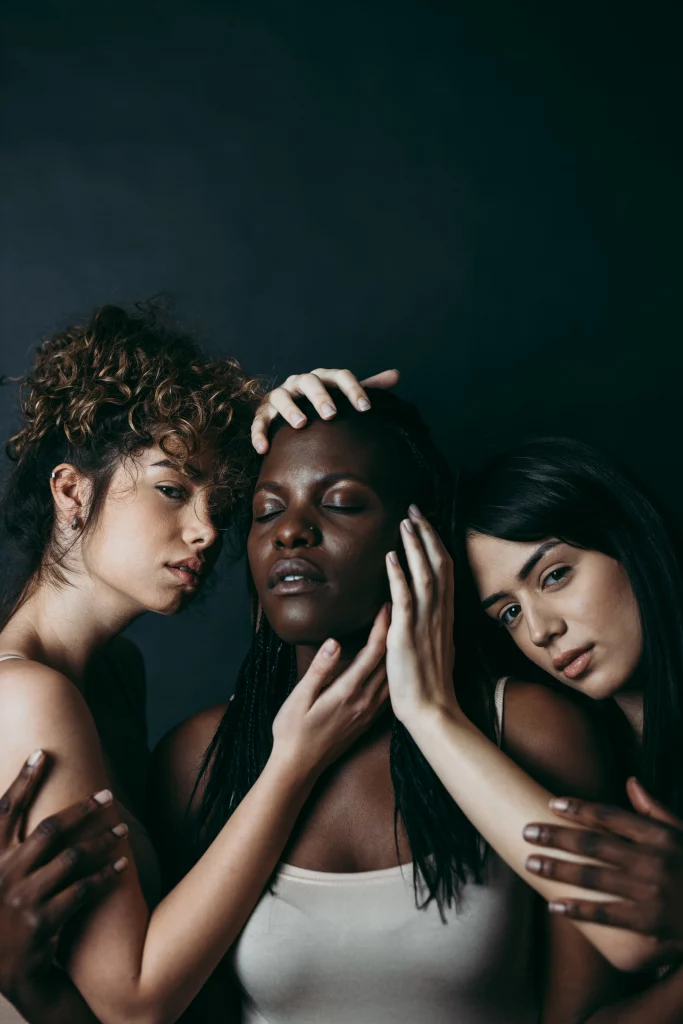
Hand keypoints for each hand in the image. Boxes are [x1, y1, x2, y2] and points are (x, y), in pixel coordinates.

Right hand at [0, 750, 128, 1004]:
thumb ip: (6, 841)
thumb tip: (14, 802)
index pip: (6, 810)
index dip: (23, 780)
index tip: (43, 753)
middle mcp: (5, 874)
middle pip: (50, 829)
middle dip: (82, 809)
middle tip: (108, 795)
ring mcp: (24, 899)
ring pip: (72, 858)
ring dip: (102, 841)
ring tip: (122, 830)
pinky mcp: (44, 922)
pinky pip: (83, 891)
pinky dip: (105, 876)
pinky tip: (123, 865)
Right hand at [251, 367, 399, 452]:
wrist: (290, 405)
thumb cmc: (323, 402)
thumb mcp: (344, 394)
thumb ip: (368, 387)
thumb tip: (396, 375)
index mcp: (323, 377)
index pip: (341, 376)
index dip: (354, 390)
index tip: (367, 408)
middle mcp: (300, 382)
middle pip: (310, 381)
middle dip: (320, 396)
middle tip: (332, 414)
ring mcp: (280, 395)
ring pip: (281, 397)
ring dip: (290, 409)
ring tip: (301, 424)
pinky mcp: (263, 412)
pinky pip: (259, 420)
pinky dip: (258, 432)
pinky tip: (264, 449)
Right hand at [271, 604, 389, 776]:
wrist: (298, 768)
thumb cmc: (292, 731)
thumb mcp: (299, 698)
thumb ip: (319, 670)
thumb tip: (334, 641)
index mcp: (347, 692)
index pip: (373, 653)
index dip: (383, 627)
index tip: (386, 606)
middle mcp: (364, 702)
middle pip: (389, 662)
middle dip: (396, 634)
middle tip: (400, 610)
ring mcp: (369, 712)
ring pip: (393, 677)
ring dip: (399, 653)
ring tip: (401, 632)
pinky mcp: (368, 720)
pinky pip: (389, 692)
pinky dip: (395, 673)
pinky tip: (396, 666)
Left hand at [384, 505, 457, 726]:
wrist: (432, 711)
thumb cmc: (430, 685)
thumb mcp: (435, 647)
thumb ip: (430, 625)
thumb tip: (423, 610)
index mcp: (445, 616)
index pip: (444, 570)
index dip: (435, 543)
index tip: (424, 522)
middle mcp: (439, 614)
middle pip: (438, 564)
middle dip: (427, 533)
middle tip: (415, 509)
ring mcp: (425, 623)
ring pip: (425, 574)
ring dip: (415, 546)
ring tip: (405, 522)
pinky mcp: (407, 635)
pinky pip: (404, 599)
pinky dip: (399, 575)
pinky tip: (391, 557)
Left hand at [523, 777, 682, 941]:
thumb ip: (655, 810)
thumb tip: (630, 781)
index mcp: (661, 837)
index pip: (612, 816)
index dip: (580, 809)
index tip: (552, 804)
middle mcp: (653, 861)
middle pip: (595, 844)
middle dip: (557, 836)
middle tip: (527, 831)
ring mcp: (650, 892)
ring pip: (594, 877)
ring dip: (559, 869)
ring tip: (530, 863)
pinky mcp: (649, 923)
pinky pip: (607, 914)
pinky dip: (579, 909)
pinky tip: (555, 906)